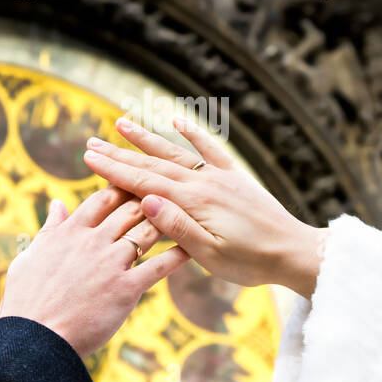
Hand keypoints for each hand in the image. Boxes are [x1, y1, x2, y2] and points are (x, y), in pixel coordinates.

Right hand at [0, 187, 186, 356]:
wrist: (33, 338)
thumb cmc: (26, 300)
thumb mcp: (32, 256)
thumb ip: (50, 228)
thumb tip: (57, 204)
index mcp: (70, 231)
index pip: (103, 198)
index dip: (123, 186)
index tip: (137, 184)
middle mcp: (93, 241)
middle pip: (130, 208)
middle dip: (150, 199)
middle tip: (169, 194)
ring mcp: (111, 263)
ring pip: (147, 231)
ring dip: (167, 221)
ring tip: (184, 214)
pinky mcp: (125, 289)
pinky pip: (159, 267)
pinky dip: (177, 256)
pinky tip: (192, 249)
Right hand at [82, 118, 324, 298]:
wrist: (293, 252)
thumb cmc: (251, 262)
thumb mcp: (210, 254)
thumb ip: (177, 227)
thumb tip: (145, 199)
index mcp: (194, 202)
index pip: (144, 182)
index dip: (114, 170)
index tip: (88, 159)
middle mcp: (204, 183)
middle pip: (153, 164)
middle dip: (120, 153)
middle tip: (91, 142)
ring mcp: (220, 177)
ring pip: (175, 152)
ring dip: (147, 139)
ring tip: (122, 123)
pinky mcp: (234, 178)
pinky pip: (210, 150)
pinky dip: (193, 134)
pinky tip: (178, 120)